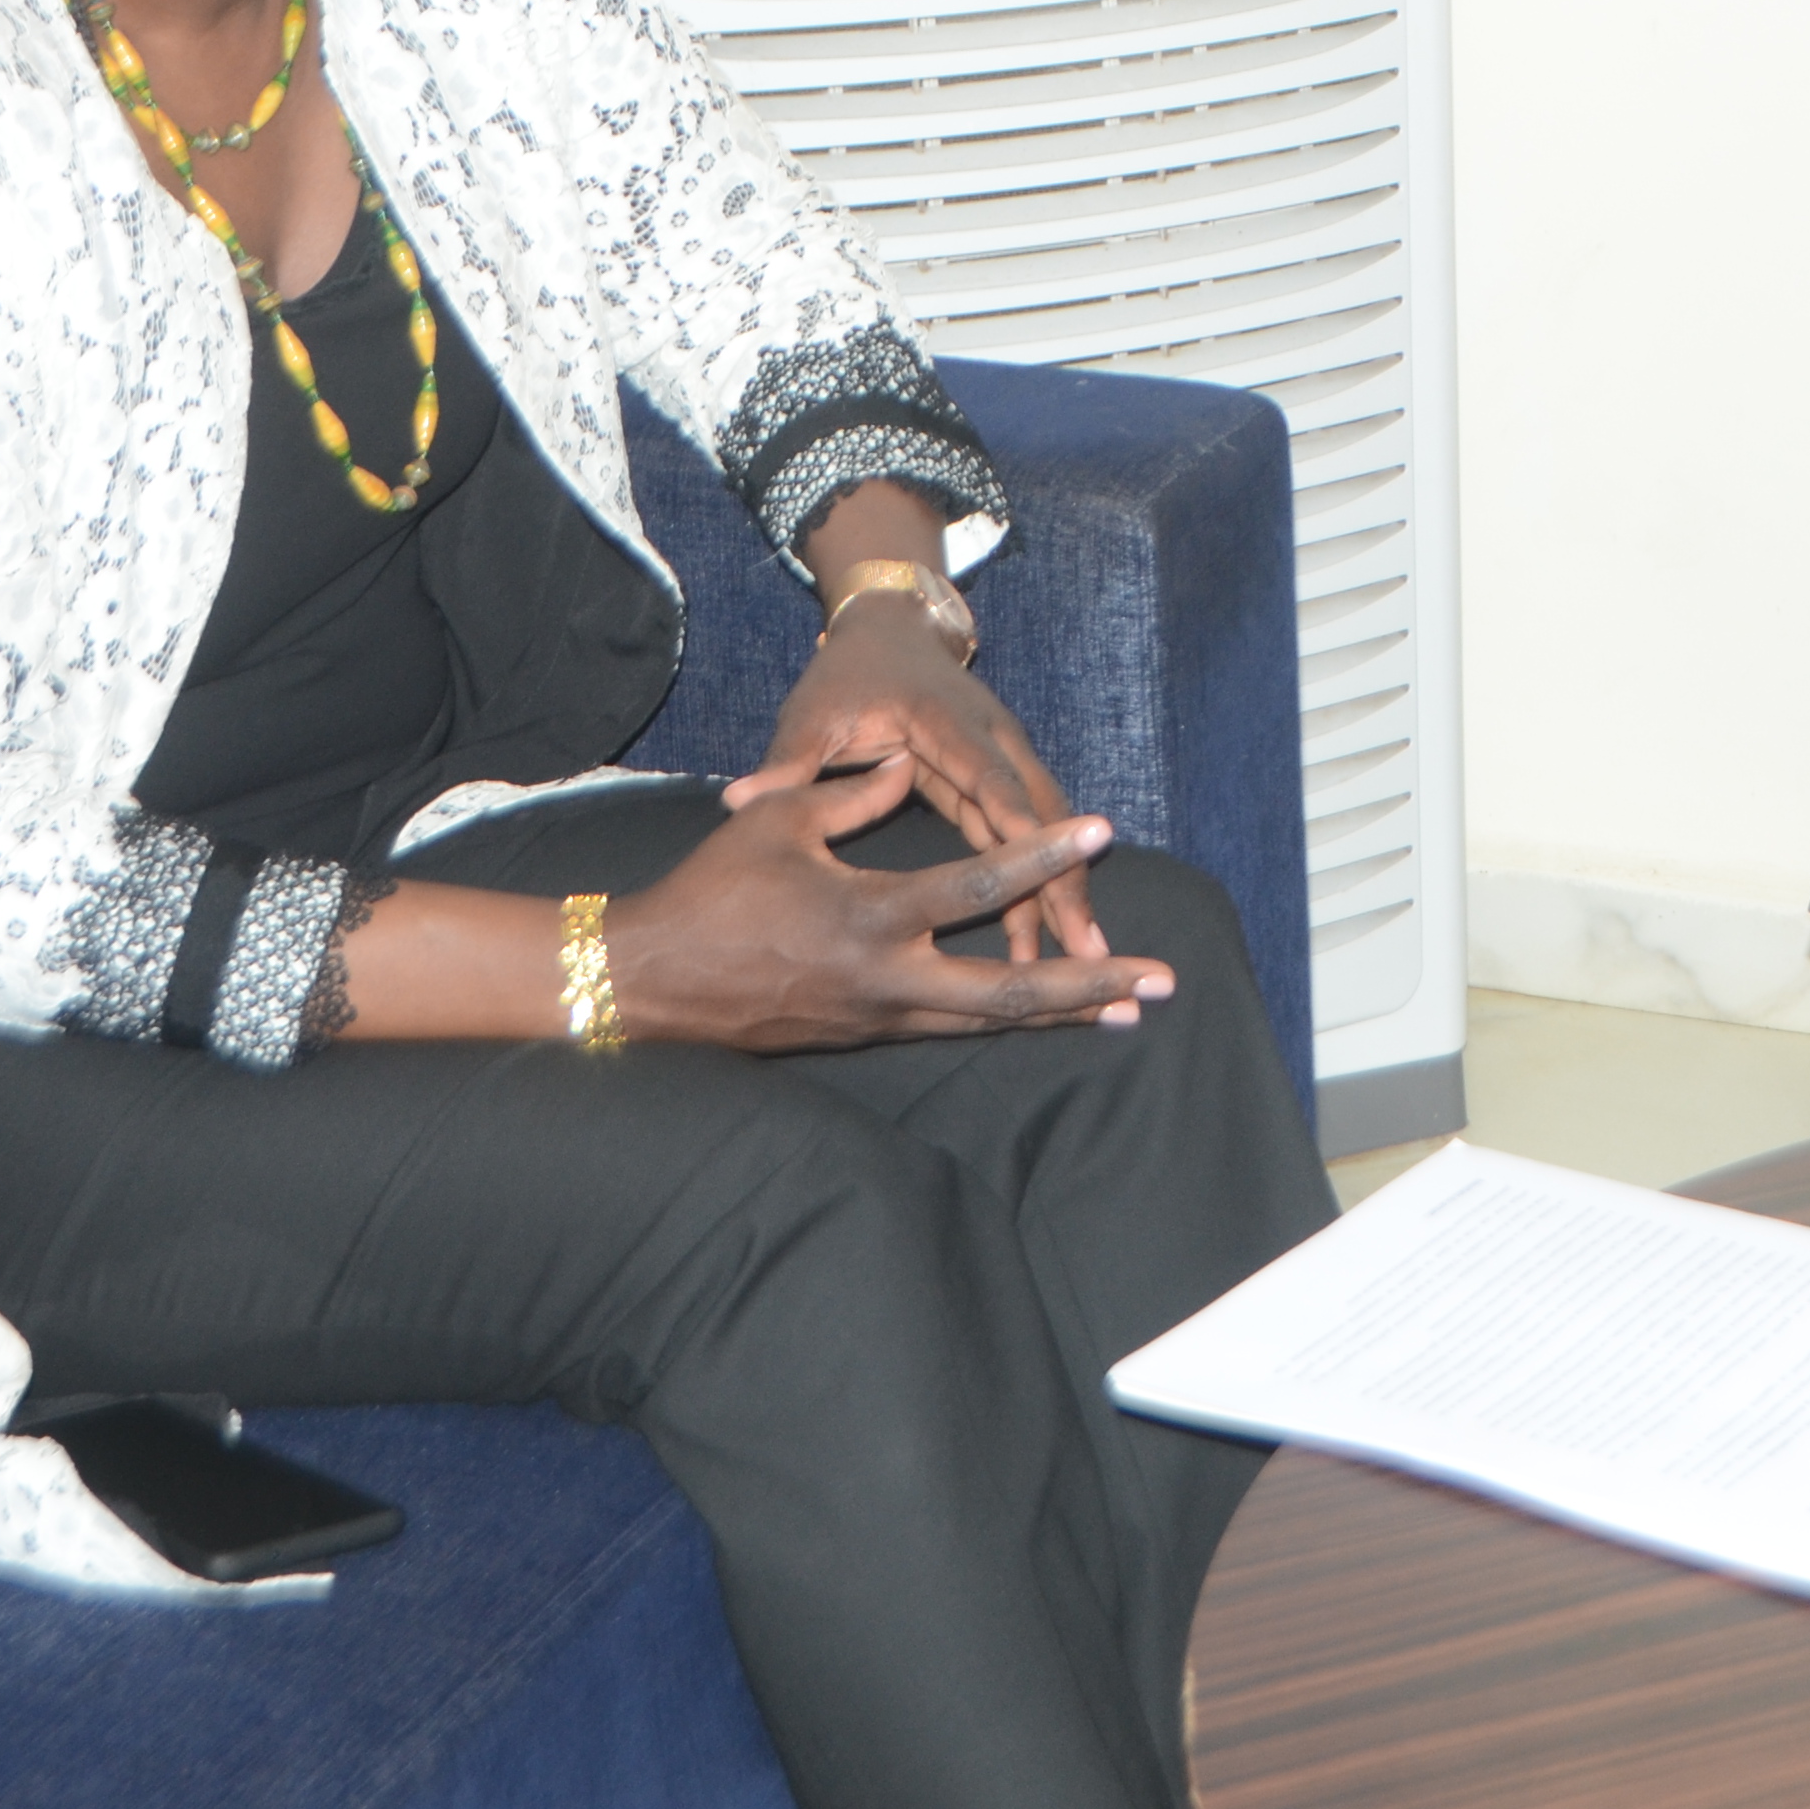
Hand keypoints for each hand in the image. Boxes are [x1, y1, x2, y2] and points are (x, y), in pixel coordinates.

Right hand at [607, 771, 1173, 1052]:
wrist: (651, 984)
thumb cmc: (711, 892)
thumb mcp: (778, 823)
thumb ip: (853, 796)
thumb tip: (905, 773)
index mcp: (869, 916)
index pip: (977, 883)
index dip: (1043, 853)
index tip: (1101, 831)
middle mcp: (889, 979)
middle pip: (1012, 991)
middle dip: (1089, 984)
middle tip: (1159, 980)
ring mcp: (882, 1017)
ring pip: (991, 1020)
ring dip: (1063, 1012)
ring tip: (1127, 1006)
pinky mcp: (871, 1035)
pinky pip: (956, 1027)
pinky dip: (1010, 1020)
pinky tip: (1052, 1015)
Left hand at [731, 602, 1106, 965]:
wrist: (889, 629)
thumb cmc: (846, 677)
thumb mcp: (812, 714)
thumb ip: (787, 763)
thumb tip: (740, 801)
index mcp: (945, 723)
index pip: (992, 783)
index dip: (1023, 836)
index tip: (1045, 887)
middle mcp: (991, 738)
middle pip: (1042, 812)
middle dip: (1066, 879)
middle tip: (1086, 951)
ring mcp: (1003, 755)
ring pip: (1047, 824)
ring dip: (1067, 885)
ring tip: (1085, 956)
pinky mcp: (1001, 776)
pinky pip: (1031, 830)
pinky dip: (1048, 876)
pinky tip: (1054, 930)